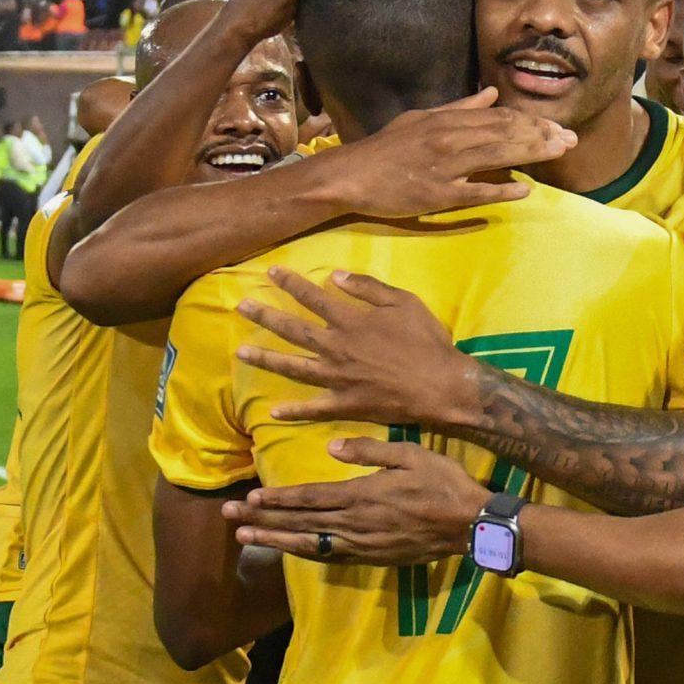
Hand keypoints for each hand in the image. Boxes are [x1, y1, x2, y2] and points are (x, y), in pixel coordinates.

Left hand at [226, 438, 487, 565]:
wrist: (470, 524)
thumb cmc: (444, 483)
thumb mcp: (411, 453)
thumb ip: (370, 449)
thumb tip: (331, 446)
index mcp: (362, 494)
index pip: (309, 498)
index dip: (277, 499)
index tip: (249, 499)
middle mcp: (355, 523)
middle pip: (300, 522)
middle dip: (262, 519)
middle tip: (228, 518)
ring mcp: (363, 544)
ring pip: (309, 543)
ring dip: (275, 540)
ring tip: (246, 538)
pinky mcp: (373, 557)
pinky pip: (331, 557)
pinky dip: (305, 554)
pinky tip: (288, 550)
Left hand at [236, 268, 474, 428]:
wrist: (442, 385)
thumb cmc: (427, 342)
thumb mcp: (404, 303)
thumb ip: (368, 288)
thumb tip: (334, 275)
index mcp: (351, 321)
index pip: (312, 298)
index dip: (290, 283)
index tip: (270, 272)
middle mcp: (337, 348)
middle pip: (293, 330)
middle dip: (265, 316)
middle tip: (242, 306)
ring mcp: (338, 378)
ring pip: (294, 367)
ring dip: (266, 359)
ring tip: (241, 353)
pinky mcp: (346, 404)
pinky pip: (315, 409)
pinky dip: (294, 411)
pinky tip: (273, 411)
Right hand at [312, 89, 574, 217]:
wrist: (351, 175)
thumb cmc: (388, 148)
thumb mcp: (423, 119)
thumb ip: (460, 108)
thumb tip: (492, 94)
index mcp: (446, 121)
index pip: (499, 118)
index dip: (532, 122)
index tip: (557, 127)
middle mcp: (448, 139)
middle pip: (503, 134)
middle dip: (540, 135)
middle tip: (570, 140)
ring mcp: (443, 167)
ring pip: (494, 156)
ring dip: (530, 154)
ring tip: (558, 154)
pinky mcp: (435, 195)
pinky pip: (473, 192)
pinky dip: (500, 191)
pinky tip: (524, 190)